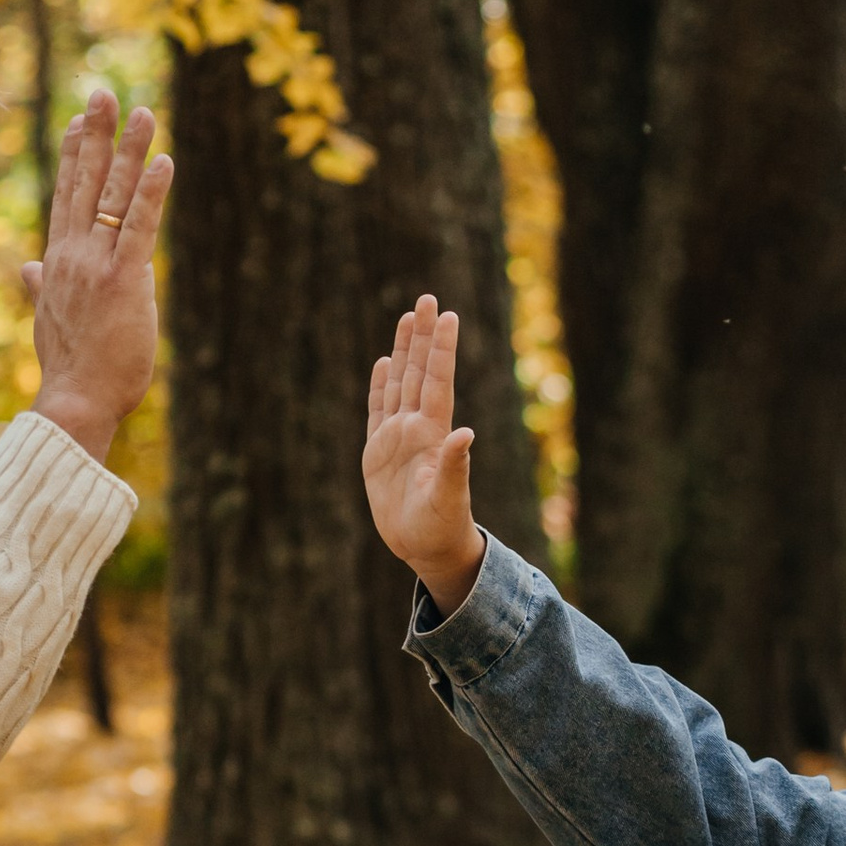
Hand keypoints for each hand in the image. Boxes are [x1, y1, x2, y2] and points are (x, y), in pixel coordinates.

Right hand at [25, 90, 170, 460]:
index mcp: (56, 262)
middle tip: (105, 93)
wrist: (74, 402)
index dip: (75, 154)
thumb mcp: (49, 319)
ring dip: (128, 151)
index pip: (66, 196)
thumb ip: (40, 287)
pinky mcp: (123, 282)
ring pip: (113, 196)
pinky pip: (139, 227)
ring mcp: (95, 265)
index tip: (81, 119)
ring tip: (143, 112)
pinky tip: (164, 161)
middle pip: (84, 182)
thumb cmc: (69, 367)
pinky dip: (151, 192)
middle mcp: (71, 255)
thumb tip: (30, 269)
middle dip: (96, 135)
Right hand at [365, 296, 483, 613]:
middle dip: (423, 335)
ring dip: (404, 350)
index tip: (449, 315)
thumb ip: (455, 465)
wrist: (426, 547)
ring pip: (400, 383)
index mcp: (433, 433)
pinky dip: (381, 385)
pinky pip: (378, 410)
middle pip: (419, 371)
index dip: (441, 349)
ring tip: (408, 317)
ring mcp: (397, 437)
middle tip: (428, 298)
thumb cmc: (441, 525)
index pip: (437, 381)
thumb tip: (466, 434)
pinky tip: (384, 363)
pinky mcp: (379, 452)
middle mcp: (417, 428)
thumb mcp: (448, 497)